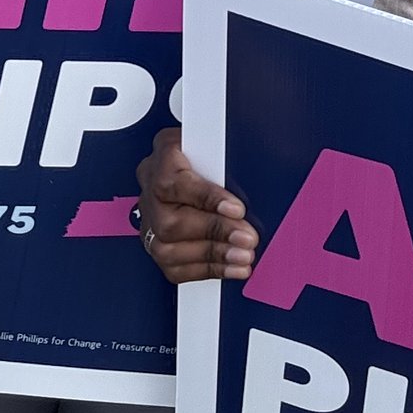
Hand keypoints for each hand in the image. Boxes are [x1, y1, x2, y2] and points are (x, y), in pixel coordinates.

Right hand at [135, 127, 258, 283]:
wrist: (196, 157)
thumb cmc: (209, 149)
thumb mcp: (220, 141)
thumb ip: (233, 156)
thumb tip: (263, 169)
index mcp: (165, 156)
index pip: (174, 181)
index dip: (206, 198)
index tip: (237, 209)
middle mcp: (150, 187)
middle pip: (170, 222)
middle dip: (214, 234)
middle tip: (247, 238)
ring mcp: (149, 217)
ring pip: (166, 249)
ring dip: (212, 256)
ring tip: (242, 256)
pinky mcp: (155, 241)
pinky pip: (173, 267)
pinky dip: (206, 270)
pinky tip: (231, 268)